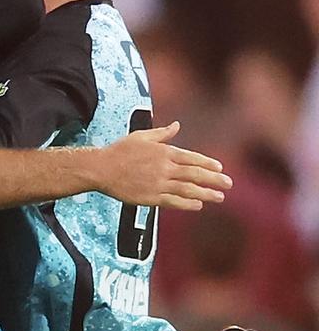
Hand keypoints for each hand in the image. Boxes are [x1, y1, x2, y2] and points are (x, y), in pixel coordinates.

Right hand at [94, 122, 231, 209]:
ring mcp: (158, 183)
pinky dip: (188, 204)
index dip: (208, 163)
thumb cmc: (119, 151)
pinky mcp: (151, 197)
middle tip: (228, 184)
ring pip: (188, 189)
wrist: (101, 168)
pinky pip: (174, 201)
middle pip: (195, 174)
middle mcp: (164, 168)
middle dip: (214, 179)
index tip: (220, 168)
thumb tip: (176, 125)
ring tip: (219, 197)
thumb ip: (162, 133)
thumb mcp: (141, 136)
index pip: (192, 157)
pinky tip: (198, 205)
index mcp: (163, 151)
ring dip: (206, 193)